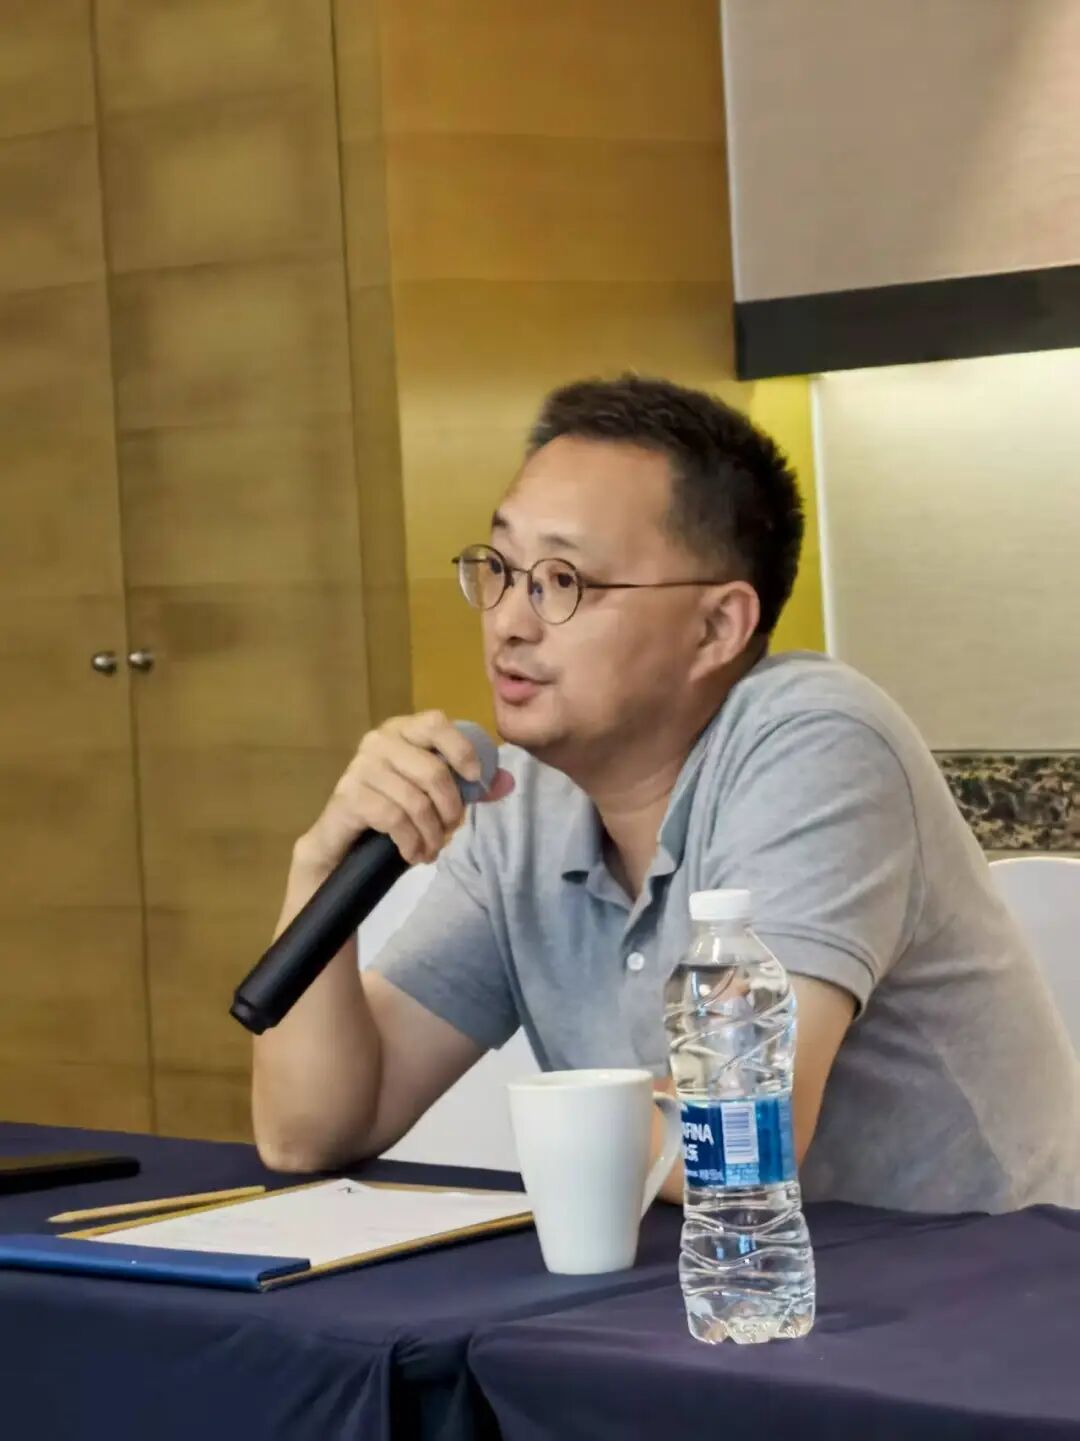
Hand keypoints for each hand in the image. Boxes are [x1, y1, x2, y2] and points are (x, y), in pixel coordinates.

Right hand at [294, 711, 513, 874]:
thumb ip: (467, 784)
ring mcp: (361, 766)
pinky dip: (411, 843)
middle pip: (433, 771)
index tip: (477, 780)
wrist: (342, 839)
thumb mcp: (431, 793)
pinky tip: (414, 854)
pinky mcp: (349, 794)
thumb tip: (506, 782)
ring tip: (433, 850)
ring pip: (415, 801)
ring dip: (432, 834)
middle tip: (452, 830)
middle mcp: (379, 740)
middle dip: (450, 808)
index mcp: (403, 730)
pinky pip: (394, 819)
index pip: (436, 723)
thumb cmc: (392, 807)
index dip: (462, 750)